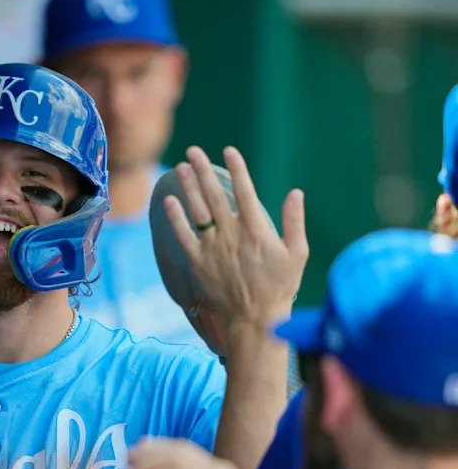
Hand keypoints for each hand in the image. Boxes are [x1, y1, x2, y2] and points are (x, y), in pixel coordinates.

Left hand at [165, 146, 308, 326]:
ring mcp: (213, 248)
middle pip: (214, 195)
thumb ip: (296, 222)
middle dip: (204, 170)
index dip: (237, 169)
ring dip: (188, 187)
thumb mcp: (298, 253)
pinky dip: (175, 218)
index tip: (228, 150)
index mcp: (257, 230)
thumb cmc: (280, 286)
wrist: (255, 318)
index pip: (245, 191)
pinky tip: (169, 201)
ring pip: (197, 211)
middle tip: (193, 151)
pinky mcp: (198, 262)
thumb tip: (296, 192)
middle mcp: (232, 235)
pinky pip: (184, 235)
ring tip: (181, 167)